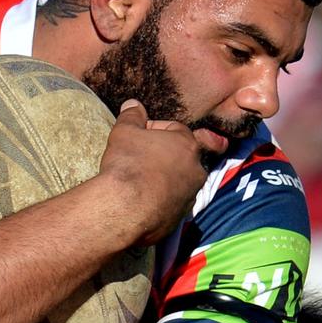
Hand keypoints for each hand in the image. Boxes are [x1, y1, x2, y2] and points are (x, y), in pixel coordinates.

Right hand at [99, 99, 207, 244]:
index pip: (174, 128)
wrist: (125, 209)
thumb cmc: (128, 164)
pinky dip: (159, 199)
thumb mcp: (124, 132)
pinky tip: (139, 199)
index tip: (137, 136)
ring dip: (162, 178)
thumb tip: (133, 104)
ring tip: (137, 180)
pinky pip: (171, 202)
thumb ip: (131, 116)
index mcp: (187, 144)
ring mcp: (190, 196)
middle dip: (161, 155)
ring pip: (178, 181)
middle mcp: (196, 170)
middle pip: (179, 155)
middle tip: (138, 158)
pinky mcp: (180, 218)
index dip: (154, 129)